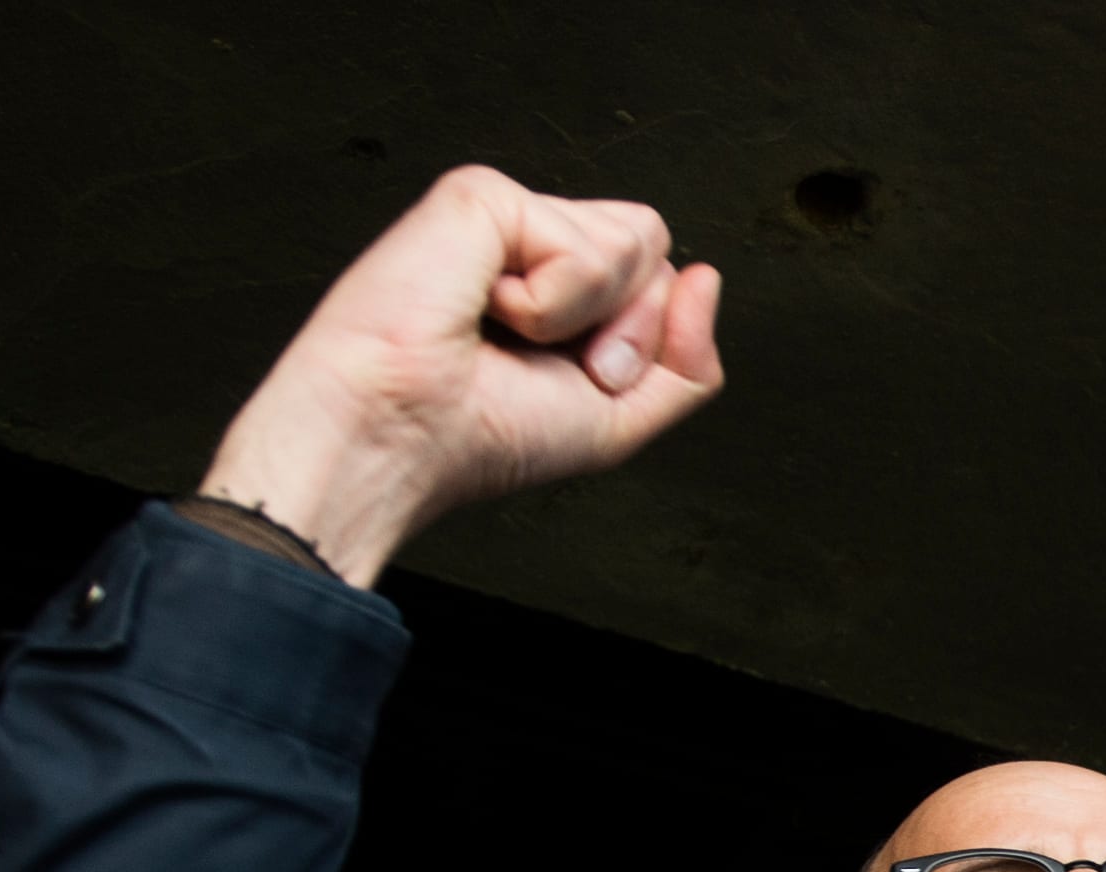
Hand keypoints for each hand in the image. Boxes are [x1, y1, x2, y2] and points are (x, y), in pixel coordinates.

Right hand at [197, 165, 724, 587]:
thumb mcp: (619, 419)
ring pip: (637, 241)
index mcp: (560, 289)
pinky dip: (551, 302)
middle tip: (545, 360)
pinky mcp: (482, 196)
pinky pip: (587, 245)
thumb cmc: (477, 438)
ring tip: (510, 333)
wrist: (397, 440)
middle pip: (657, 252)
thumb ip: (687, 361)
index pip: (660, 279)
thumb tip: (707, 277)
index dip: (643, 343)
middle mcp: (535, 245)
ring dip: (588, 316)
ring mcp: (509, 214)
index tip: (575, 380)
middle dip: (629, 328)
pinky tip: (484, 307)